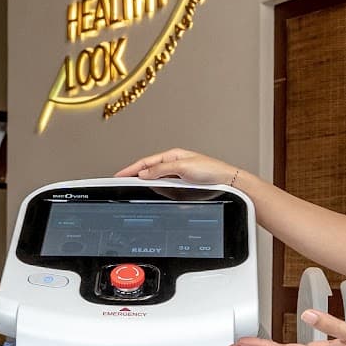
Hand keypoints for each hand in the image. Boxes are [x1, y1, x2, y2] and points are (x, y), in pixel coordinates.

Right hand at [113, 147, 241, 186]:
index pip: (146, 162)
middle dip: (134, 174)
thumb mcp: (183, 168)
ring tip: (132, 185)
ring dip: (144, 181)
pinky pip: (164, 184)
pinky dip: (155, 187)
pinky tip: (151, 190)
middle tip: (120, 181)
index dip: (131, 168)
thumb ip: (162, 170)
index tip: (119, 174)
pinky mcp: (182, 184)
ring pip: (155, 178)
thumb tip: (144, 173)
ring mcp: (177, 174)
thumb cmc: (210, 170)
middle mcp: (174, 163)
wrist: (226, 181)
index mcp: (172, 155)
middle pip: (148, 169)